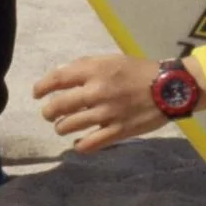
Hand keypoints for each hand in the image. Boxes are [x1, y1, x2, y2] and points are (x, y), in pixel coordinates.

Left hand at [34, 54, 184, 153]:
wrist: (169, 87)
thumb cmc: (137, 70)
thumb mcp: (110, 60)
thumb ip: (85, 67)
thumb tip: (61, 76)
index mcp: (94, 70)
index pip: (57, 79)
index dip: (41, 87)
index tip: (36, 94)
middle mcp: (97, 91)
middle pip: (59, 105)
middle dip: (48, 111)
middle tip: (48, 114)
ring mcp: (107, 112)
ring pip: (70, 125)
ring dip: (61, 127)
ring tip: (61, 127)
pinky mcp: (119, 131)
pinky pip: (91, 143)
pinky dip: (80, 145)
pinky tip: (78, 143)